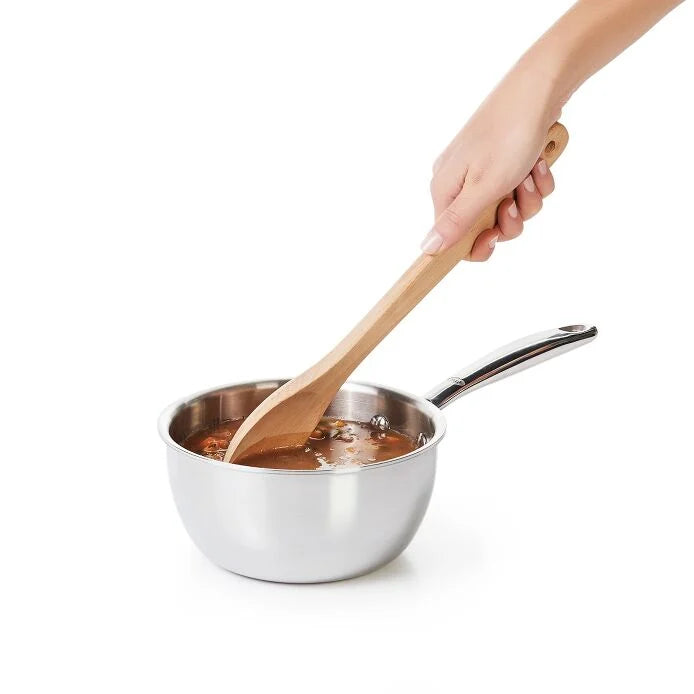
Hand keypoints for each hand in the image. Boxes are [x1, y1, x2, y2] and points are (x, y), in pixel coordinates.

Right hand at [421, 64, 561, 259]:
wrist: (541, 87)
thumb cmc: (509, 134)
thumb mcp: (483, 187)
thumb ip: (455, 222)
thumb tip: (426, 248)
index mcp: (445, 190)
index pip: (453, 238)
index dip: (478, 244)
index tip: (495, 237)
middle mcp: (459, 182)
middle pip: (485, 227)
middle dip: (511, 217)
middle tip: (517, 197)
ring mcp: (481, 171)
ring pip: (509, 209)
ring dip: (528, 197)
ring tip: (531, 171)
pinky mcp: (503, 162)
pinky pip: (521, 189)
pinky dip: (535, 180)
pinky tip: (538, 161)